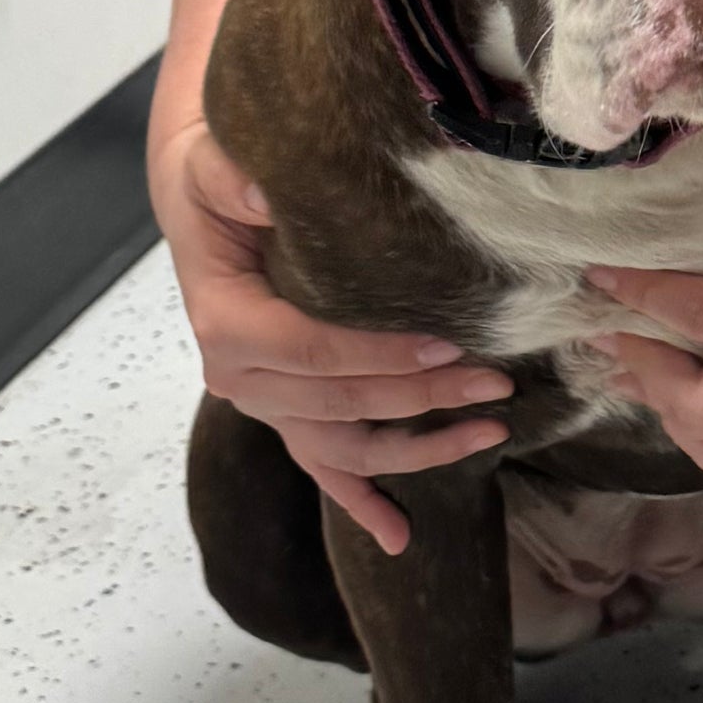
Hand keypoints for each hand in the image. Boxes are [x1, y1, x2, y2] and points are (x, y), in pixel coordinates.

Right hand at [151, 101, 508, 558]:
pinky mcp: (289, 409)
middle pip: (340, 403)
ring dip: (418, 451)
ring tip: (488, 436)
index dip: (378, 357)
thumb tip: (273, 193)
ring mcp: (267, 402)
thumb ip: (241, 179)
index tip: (445, 349)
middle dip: (422, 399)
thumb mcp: (217, 165)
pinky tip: (401, 537)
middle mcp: (241, 377)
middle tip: (495, 381)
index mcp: (226, 324)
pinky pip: (325, 466)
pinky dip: (361, 503)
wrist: (206, 204)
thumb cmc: (217, 180)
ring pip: (345, 446)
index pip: (310, 352)